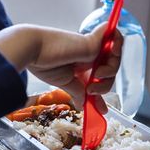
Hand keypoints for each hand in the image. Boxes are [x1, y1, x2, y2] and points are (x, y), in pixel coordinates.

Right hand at [0, 23, 122, 109]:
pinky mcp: (94, 40)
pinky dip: (116, 49)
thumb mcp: (65, 83)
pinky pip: (115, 40)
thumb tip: (83, 107)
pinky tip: (103, 64)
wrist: (32, 51)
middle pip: (109, 70)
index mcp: (81, 64)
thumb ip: (78, 92)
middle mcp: (88, 54)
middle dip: (104, 85)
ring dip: (108, 74)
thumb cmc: (42, 63)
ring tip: (94, 79)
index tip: (102, 110)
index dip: (102, 91)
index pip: (99, 77)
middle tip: (90, 91)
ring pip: (115, 59)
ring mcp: (92, 46)